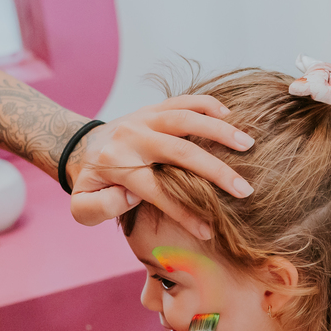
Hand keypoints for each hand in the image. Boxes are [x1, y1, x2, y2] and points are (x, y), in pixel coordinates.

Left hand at [67, 96, 256, 239]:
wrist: (83, 148)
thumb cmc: (91, 184)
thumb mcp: (82, 207)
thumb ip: (99, 208)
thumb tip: (131, 196)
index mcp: (117, 164)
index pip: (157, 191)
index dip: (184, 212)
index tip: (208, 230)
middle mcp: (132, 137)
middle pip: (180, 152)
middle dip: (215, 172)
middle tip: (244, 191)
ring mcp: (144, 118)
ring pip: (185, 119)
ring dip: (220, 131)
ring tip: (248, 145)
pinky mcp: (154, 108)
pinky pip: (184, 100)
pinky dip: (208, 105)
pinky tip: (232, 117)